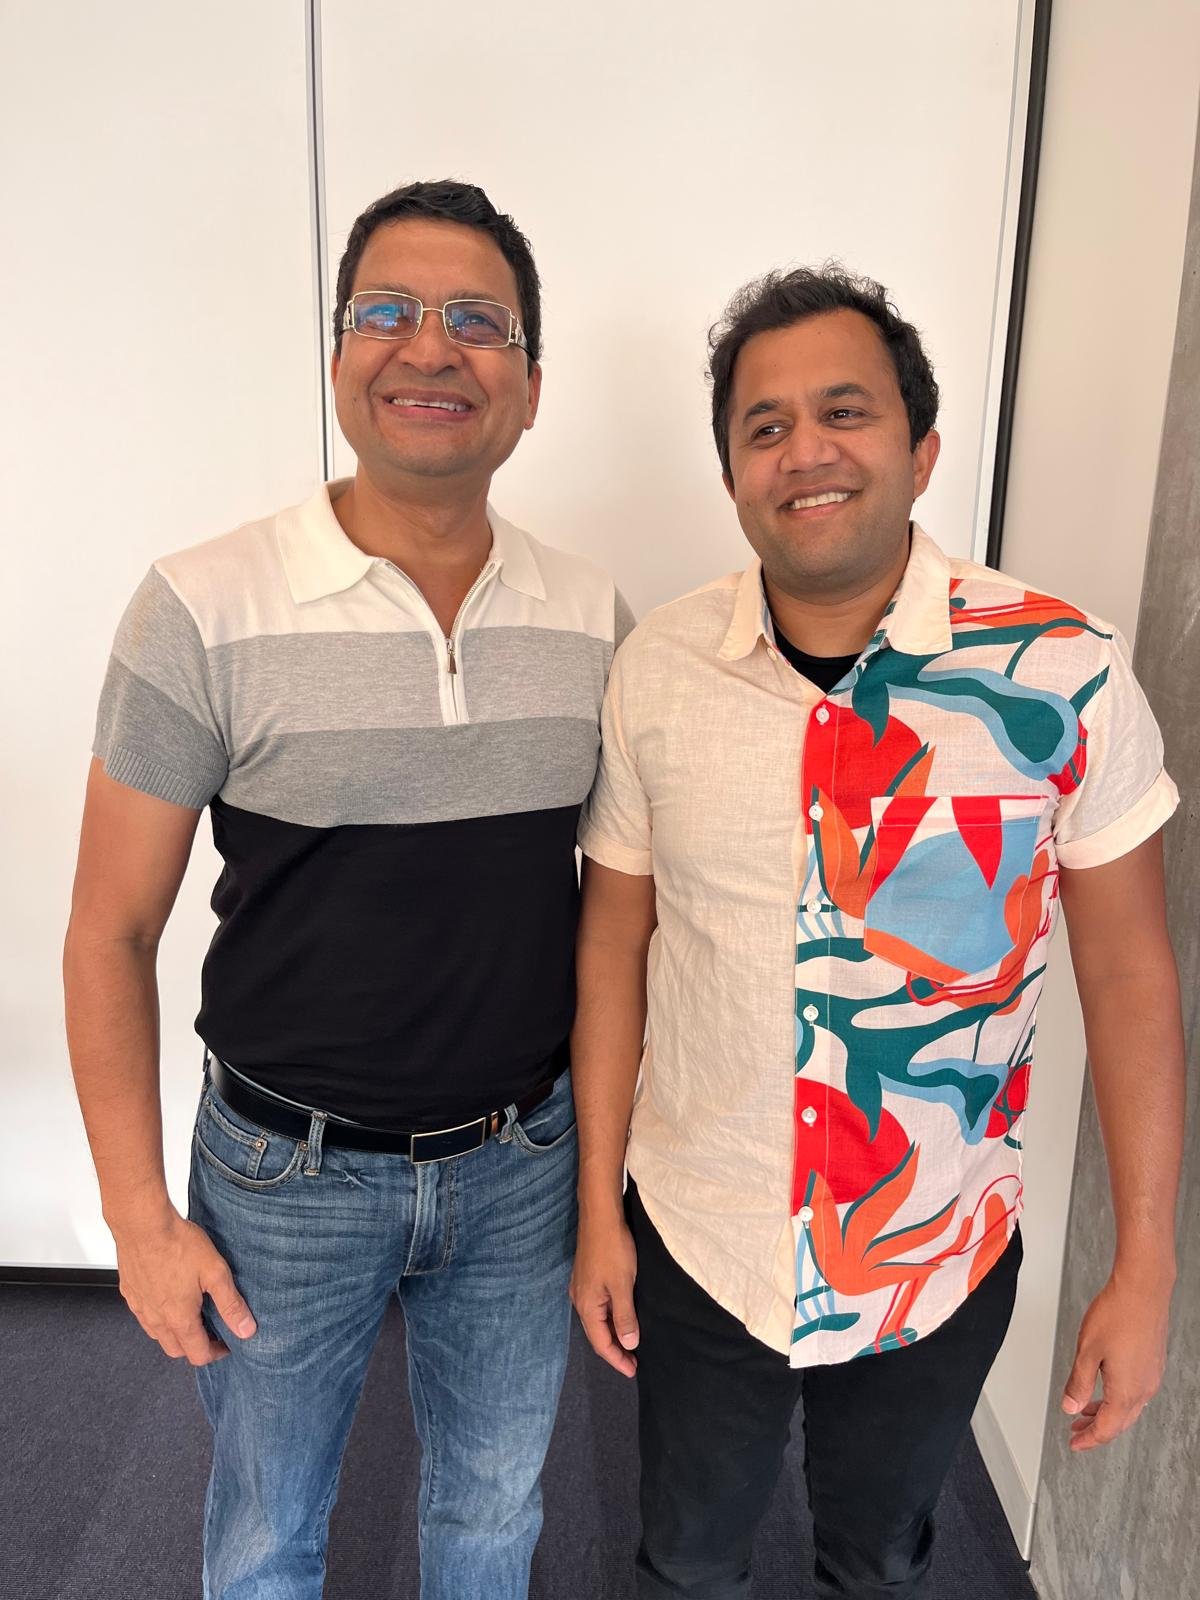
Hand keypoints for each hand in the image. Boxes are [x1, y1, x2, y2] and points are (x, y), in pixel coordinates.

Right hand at [112, 1206, 256, 1365]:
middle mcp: (156, 1319)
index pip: (198, 1354)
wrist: (142, 1225)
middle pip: (177, 1350)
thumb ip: (231, 1304)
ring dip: (176, 1333)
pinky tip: (169, 1297)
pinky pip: (145, 1316)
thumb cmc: (178, 1244)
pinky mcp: (130, 1293)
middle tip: (211, 1331)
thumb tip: (246, 1330)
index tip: (226, 1344)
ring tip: (193, 1314)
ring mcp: (140, 1307)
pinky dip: (159, 1317)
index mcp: (179, 1319)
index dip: (216, 1353)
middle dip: (196, 1347)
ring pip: (158, 1335)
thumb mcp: (215, 1273)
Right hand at [570, 1207, 639, 1376]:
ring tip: (630, 1343)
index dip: (617, 1359)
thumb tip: (629, 1344)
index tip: (633, 1371)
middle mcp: (579, 1300)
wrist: (600, 1216)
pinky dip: (609, 1318)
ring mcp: (581, 1288)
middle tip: (633, 1362)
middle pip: (596, 1334)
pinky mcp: (586, 1277)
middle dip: (614, 1350)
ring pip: (596, 1320)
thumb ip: (625, 1316)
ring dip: (612, 1334)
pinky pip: (597, 1307)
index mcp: (587, 1306)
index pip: (601, 1343)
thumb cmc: (613, 1250)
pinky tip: (620, 1317)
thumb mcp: (623, 1285)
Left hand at [1061, 1272, 1170, 1450]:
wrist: (1143, 1290)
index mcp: (1126, 1392)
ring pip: (1128, 1407)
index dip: (1088, 1440)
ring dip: (1106, 1412)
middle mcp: (1144, 1389)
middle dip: (1095, 1429)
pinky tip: (1105, 1387)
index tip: (1074, 1444)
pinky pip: (1136, 1392)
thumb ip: (1079, 1383)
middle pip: (1119, 1422)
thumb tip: (1070, 1408)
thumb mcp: (1087, 1351)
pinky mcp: (1153, 1363)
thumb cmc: (1116, 1315)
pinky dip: (1117, 1398)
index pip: (1106, 1428)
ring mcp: (1151, 1376)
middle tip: (1076, 1432)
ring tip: (1084, 1409)